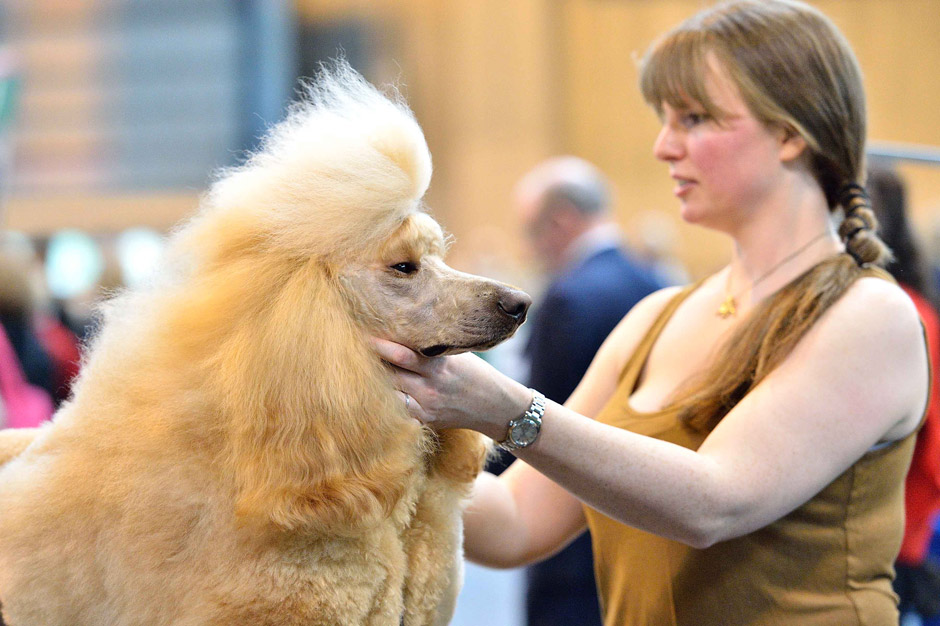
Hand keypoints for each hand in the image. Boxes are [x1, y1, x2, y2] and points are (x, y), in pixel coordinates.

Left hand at [371, 337, 530, 437]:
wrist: (496, 406)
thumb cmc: (474, 373)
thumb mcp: (456, 354)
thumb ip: (429, 346)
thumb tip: (400, 329)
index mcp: (439, 366)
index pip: (401, 354)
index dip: (378, 345)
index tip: (361, 335)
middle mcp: (431, 388)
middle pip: (389, 375)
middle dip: (370, 364)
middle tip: (347, 352)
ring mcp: (427, 406)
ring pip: (389, 395)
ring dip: (373, 384)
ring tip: (356, 373)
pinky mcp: (426, 420)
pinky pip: (398, 412)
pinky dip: (385, 403)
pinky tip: (373, 395)